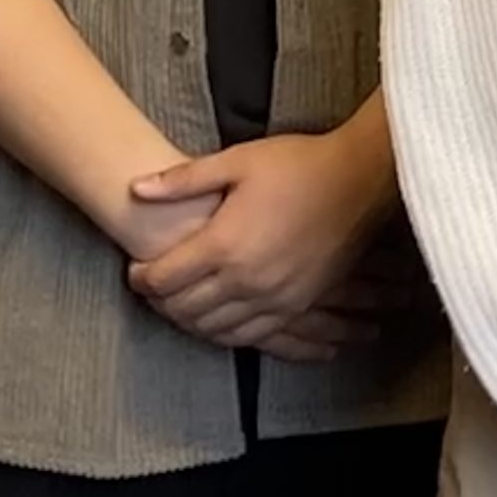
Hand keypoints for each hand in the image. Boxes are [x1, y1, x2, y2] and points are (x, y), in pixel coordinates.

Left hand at [122, 127, 394, 352]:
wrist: (360, 181)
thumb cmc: (299, 165)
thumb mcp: (238, 161)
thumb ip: (183, 180)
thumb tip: (135, 189)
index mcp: (225, 243)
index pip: (164, 278)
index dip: (141, 278)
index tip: (135, 270)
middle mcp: (245, 279)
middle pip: (184, 308)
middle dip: (160, 302)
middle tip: (152, 289)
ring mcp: (274, 297)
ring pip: (215, 328)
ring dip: (189, 322)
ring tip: (179, 305)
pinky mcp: (297, 304)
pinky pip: (252, 335)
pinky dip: (226, 334)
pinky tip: (218, 323)